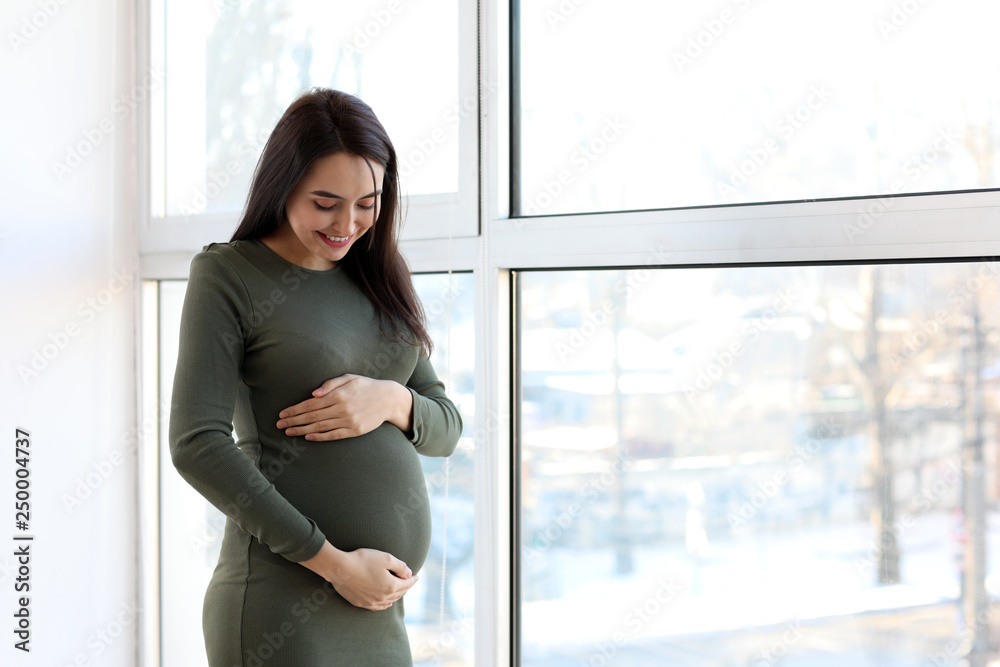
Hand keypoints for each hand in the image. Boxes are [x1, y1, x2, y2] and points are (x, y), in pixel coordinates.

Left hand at [276, 374, 412, 440]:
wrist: (389, 399)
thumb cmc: (366, 386)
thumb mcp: (350, 378)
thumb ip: (330, 384)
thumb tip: (313, 394)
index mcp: (339, 394)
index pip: (310, 404)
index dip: (294, 409)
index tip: (282, 414)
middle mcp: (342, 409)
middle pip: (312, 417)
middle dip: (293, 421)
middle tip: (279, 425)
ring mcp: (348, 421)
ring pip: (320, 427)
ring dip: (301, 430)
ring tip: (288, 432)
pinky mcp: (354, 431)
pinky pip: (333, 435)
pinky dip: (319, 437)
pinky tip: (307, 437)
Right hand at [300, 541, 417, 610]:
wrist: (340, 568)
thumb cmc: (363, 560)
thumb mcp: (386, 558)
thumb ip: (400, 566)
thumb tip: (409, 573)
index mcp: (390, 586)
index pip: (406, 584)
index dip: (412, 580)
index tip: (417, 576)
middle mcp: (382, 597)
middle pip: (399, 593)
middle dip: (405, 587)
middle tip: (408, 581)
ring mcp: (371, 602)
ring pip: (389, 601)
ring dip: (396, 595)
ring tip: (399, 590)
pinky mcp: (361, 603)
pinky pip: (377, 607)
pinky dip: (385, 604)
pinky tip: (386, 602)